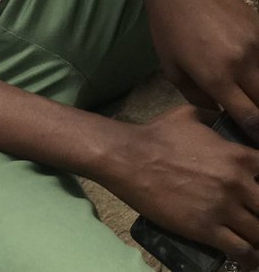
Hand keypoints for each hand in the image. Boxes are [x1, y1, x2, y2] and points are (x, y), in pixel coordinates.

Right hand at [101, 105, 258, 263]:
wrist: (126, 158)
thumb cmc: (155, 135)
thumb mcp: (189, 115)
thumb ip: (214, 119)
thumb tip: (223, 119)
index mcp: (238, 157)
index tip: (256, 192)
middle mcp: (236, 184)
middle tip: (252, 214)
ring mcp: (222, 209)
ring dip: (257, 236)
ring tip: (251, 237)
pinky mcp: (205, 229)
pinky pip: (241, 251)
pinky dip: (248, 257)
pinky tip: (245, 256)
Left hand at [146, 0, 258, 138]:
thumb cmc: (169, 28)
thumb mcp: (171, 67)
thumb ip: (197, 96)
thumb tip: (220, 112)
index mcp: (216, 77)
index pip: (250, 118)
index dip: (257, 134)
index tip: (256, 141)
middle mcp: (243, 64)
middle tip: (254, 120)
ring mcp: (258, 46)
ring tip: (251, 94)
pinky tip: (254, 76)